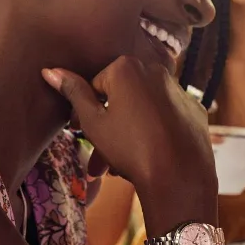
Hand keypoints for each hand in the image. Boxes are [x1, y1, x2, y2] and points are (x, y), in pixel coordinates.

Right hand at [42, 56, 216, 200]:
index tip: (81, 132)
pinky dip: (157, 129)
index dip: (86, 110)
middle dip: (108, 121)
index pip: (96, 85)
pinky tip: (151, 153)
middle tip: (99, 151)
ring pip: (144, 106)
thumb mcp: (92, 122)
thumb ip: (73, 93)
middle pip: (122, 95)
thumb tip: (50, 70)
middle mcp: (155, 70)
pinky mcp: (194, 108)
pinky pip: (166, 115)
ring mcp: (178, 89)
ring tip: (121, 161)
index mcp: (126, 67)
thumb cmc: (129, 147)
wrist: (178, 177)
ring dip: (130, 128)